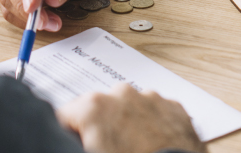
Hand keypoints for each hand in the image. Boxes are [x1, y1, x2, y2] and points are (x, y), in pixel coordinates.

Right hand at [57, 83, 206, 152]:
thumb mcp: (92, 152)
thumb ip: (79, 141)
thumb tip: (79, 141)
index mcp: (94, 107)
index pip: (66, 114)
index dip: (69, 133)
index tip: (76, 143)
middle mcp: (121, 94)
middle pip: (99, 108)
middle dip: (100, 127)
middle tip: (107, 150)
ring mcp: (150, 98)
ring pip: (129, 108)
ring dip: (127, 125)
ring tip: (133, 150)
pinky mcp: (174, 108)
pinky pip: (155, 113)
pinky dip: (152, 126)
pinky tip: (152, 147)